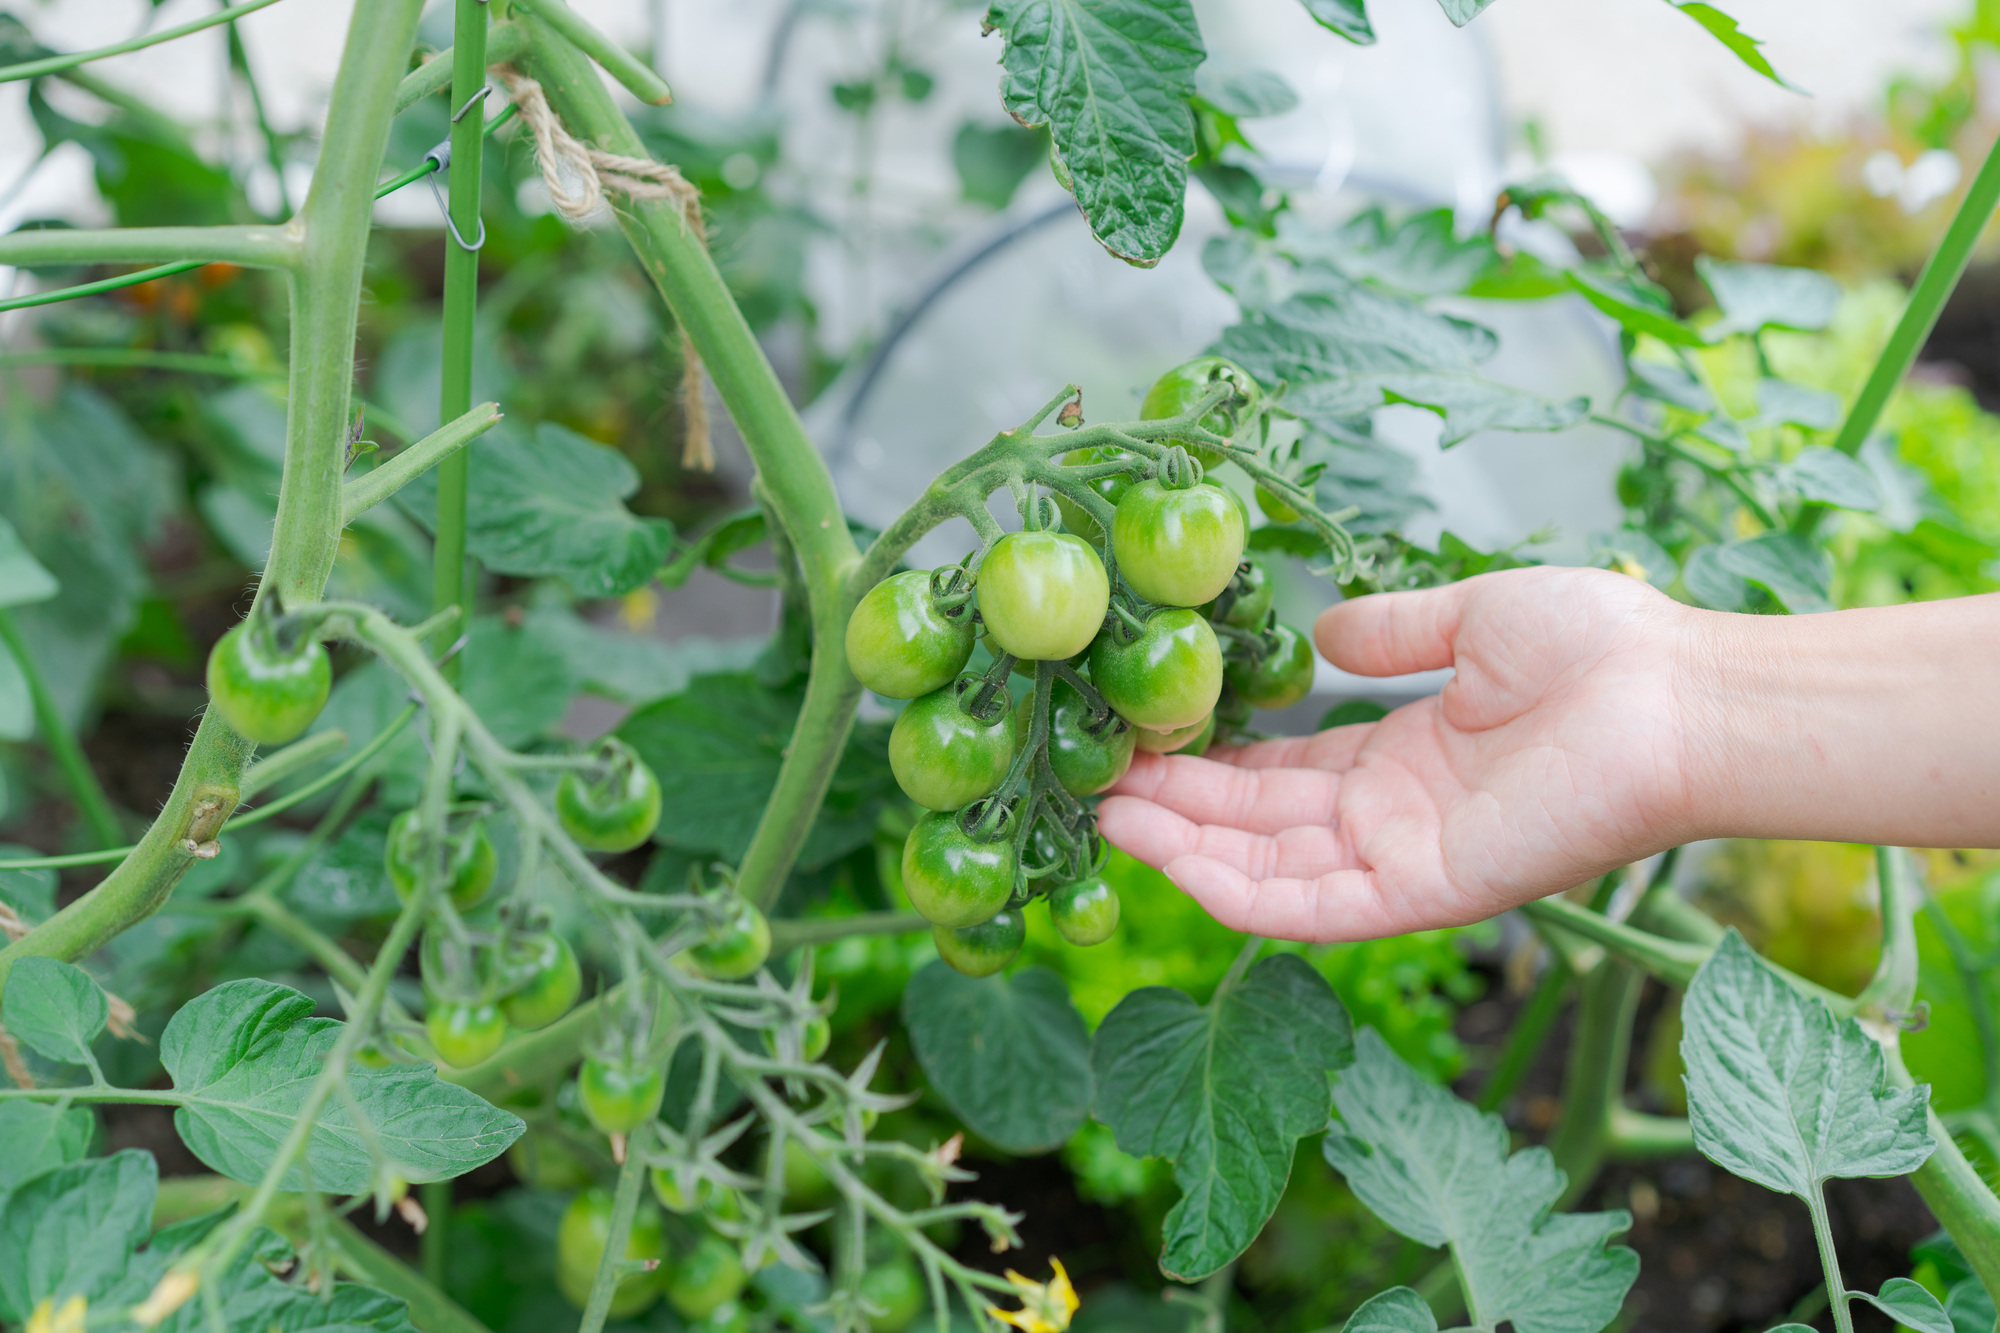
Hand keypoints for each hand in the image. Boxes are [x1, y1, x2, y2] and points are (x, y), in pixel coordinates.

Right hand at [1098, 567, 1701, 941]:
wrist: (1676, 697)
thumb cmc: (1598, 649)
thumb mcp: (1474, 620)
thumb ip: (1391, 633)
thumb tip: (1318, 633)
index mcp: (1403, 759)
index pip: (1282, 773)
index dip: (1207, 760)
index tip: (1137, 732)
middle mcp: (1391, 818)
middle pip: (1257, 823)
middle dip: (1173, 802)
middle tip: (1091, 775)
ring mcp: (1403, 861)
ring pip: (1268, 868)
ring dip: (1183, 846)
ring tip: (1103, 812)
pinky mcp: (1423, 893)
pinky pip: (1312, 908)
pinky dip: (1239, 892)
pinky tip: (1170, 862)